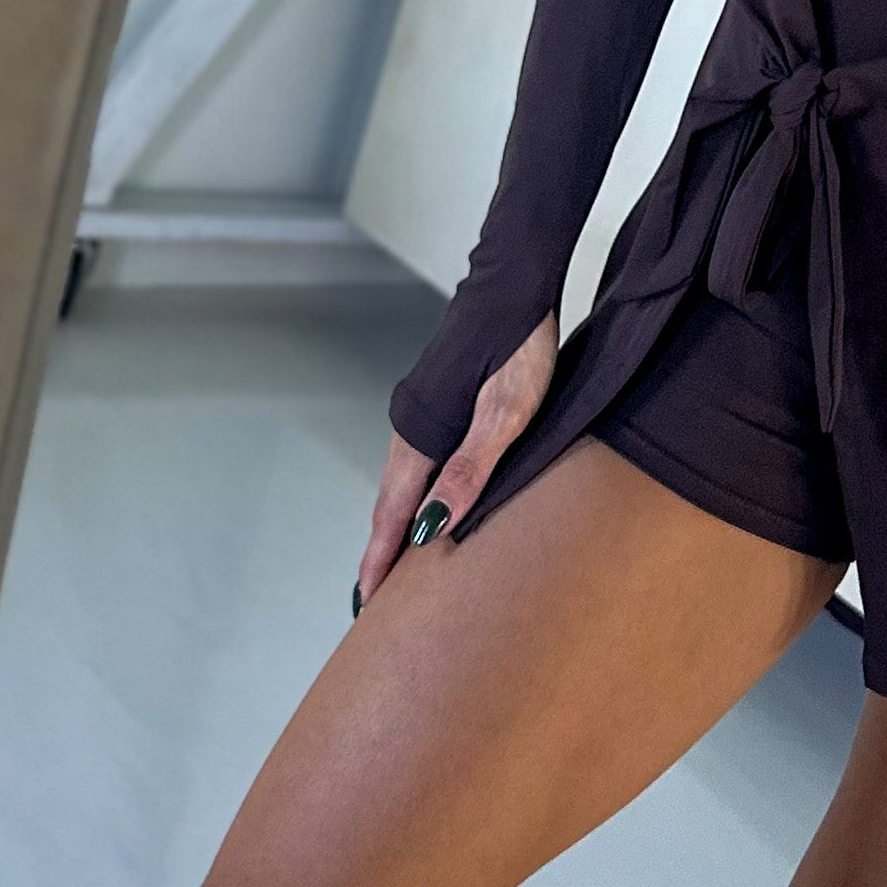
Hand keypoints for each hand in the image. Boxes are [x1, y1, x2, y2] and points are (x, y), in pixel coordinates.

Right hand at [352, 308, 557, 611]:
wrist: (517, 283)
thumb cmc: (519, 347)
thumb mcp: (506, 414)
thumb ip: (470, 469)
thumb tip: (434, 528)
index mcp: (420, 436)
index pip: (393, 513)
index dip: (381, 560)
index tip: (367, 603)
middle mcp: (411, 427)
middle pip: (391, 504)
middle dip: (383, 551)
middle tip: (376, 602)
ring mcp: (423, 413)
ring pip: (404, 483)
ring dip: (399, 524)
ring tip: (398, 565)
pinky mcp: (440, 403)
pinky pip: (419, 463)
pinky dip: (415, 495)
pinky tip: (429, 505)